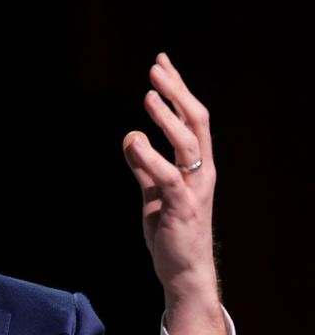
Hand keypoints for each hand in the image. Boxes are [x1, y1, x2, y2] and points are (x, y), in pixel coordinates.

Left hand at [122, 53, 226, 334]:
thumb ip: (144, 168)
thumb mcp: (153, 193)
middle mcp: (202, 172)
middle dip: (177, 92)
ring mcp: (195, 189)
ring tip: (149, 95)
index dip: (177, 90)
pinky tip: (135, 140)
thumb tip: (131, 139)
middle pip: (196, 122)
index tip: (161, 63)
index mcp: (197, 165)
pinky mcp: (182, 208)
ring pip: (187, 144)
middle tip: (156, 69)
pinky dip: (151, 157)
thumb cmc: (171, 231)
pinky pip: (169, 176)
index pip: (191, 118)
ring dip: (167, 117)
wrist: (183, 272)